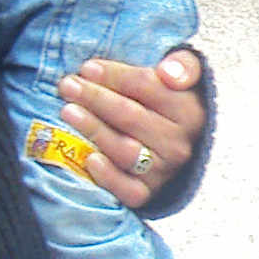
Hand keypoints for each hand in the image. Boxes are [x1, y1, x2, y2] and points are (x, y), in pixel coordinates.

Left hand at [56, 49, 205, 209]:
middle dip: (95, 98)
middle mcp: (179, 143)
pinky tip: (88, 159)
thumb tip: (168, 72)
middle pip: (130, 117)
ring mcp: (164, 170)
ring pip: (124, 150)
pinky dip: (107, 176)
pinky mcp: (148, 193)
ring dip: (93, 129)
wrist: (174, 147)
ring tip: (68, 111)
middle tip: (68, 85)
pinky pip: (128, 190)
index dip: (116, 76)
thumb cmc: (169, 105)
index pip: (149, 88)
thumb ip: (184, 65)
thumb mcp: (185, 80)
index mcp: (190, 111)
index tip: (88, 68)